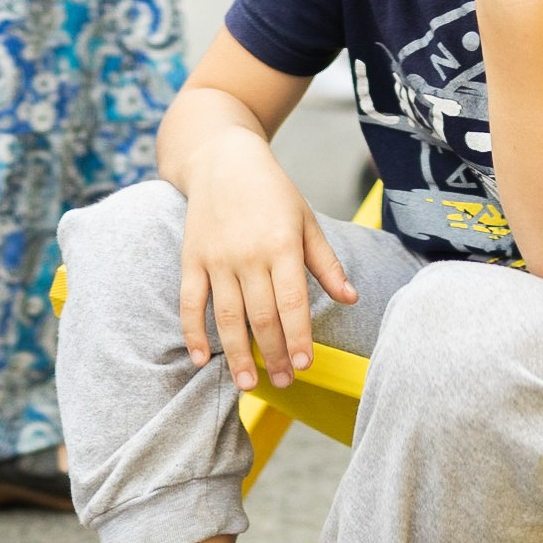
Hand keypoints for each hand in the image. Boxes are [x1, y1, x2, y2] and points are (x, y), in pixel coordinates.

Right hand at [178, 132, 356, 389]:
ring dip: (237, 355)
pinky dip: (193, 333)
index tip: (305, 365)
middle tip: (283, 383)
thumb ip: (325, 262)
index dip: (299, 337)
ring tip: (248, 383)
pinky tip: (201, 359)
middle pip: (261, 317)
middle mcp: (248, 255)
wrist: (220, 158)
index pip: (292, 302)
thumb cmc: (271, 190)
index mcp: (281, 245)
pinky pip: (190, 303)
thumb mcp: (306, 220)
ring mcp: (216, 259)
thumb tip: (351, 298)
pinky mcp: (191, 259)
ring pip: (227, 317)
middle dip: (274, 355)